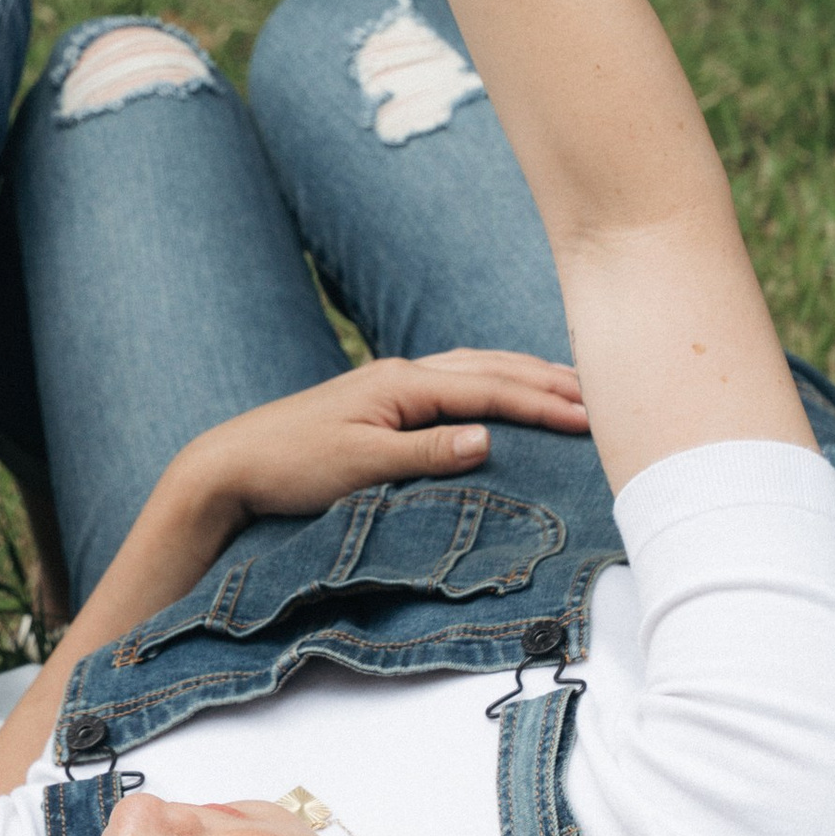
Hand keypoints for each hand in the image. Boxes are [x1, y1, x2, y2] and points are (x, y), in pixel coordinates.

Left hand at [164, 350, 589, 544]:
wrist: (232, 464)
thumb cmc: (290, 467)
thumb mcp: (360, 467)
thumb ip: (425, 453)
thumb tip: (487, 438)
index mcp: (401, 384)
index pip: (488, 390)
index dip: (541, 403)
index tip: (590, 418)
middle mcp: (401, 373)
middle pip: (489, 367)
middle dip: (546, 379)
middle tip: (602, 395)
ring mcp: (391, 383)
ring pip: (474, 368)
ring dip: (522, 374)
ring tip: (569, 385)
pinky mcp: (381, 400)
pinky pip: (454, 381)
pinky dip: (491, 382)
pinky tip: (502, 392)